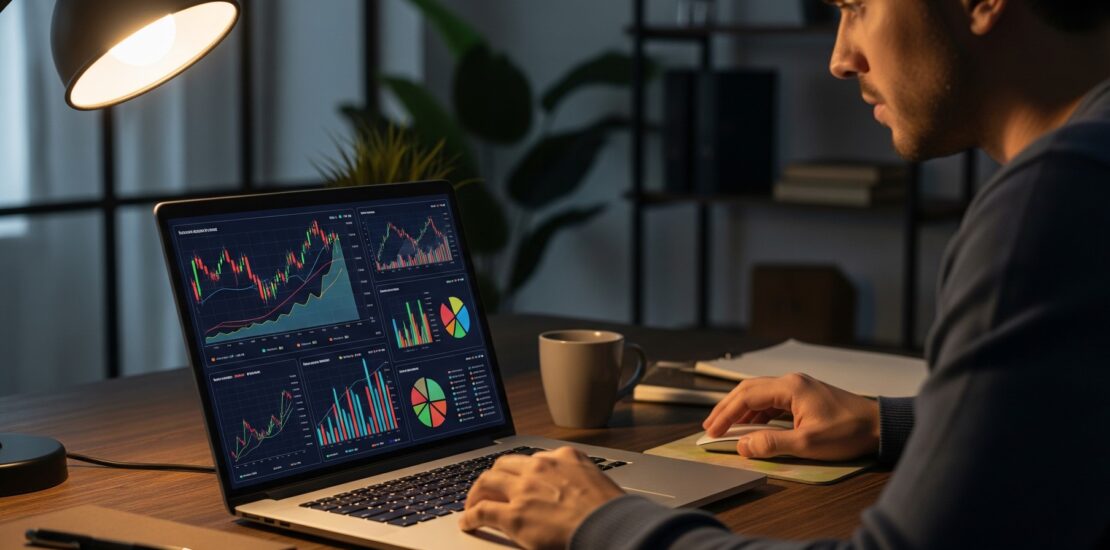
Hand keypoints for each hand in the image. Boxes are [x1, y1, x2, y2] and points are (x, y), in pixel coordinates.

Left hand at [459, 446, 624, 548]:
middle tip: (489, 489)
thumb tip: (573, 489)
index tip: (516, 477)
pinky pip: (482, 511)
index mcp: (563, 457)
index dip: (519, 470)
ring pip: (487, 481)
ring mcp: (525, 490)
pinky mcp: (514, 515)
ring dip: (477, 492)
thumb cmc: (611, 512)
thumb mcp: (596, 481)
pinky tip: (468, 522)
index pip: (532, 458)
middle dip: (494, 476)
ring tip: (473, 503)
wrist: (611, 527)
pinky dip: (470, 516)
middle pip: (504, 464)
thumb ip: (578, 478)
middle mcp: (540, 467)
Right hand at [702, 373, 879, 460]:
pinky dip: (757, 412)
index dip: (726, 415)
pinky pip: (772, 400)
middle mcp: (791, 382)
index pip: (746, 397)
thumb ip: (771, 443)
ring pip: (759, 394)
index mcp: (790, 387)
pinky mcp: (804, 397)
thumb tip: (743, 446)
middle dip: (727, 408)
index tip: (712, 430)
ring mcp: (798, 388)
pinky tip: (751, 425)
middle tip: (710, 426)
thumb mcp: (807, 443)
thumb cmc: (848, 432)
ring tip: (725, 427)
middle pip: (748, 390)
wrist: (879, 426)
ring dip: (741, 410)